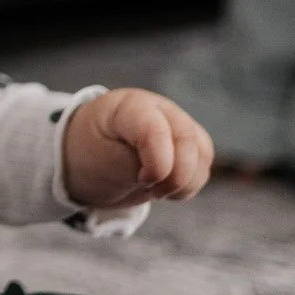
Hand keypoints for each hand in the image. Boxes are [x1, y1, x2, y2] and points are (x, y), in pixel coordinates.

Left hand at [61, 88, 213, 210]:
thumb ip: (134, 164)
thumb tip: (166, 172)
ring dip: (184, 183)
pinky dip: (188, 185)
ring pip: (202, 155)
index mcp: (130, 106)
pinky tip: (166, 187)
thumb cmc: (93, 153)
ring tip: (155, 189)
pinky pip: (203, 167)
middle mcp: (159, 108)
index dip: (157, 163)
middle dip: (175, 176)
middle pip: (187, 139)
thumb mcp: (102, 161)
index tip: (142, 180)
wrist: (92, 154)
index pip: (155, 129)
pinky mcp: (189, 143)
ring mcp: (177, 123)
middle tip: (151, 189)